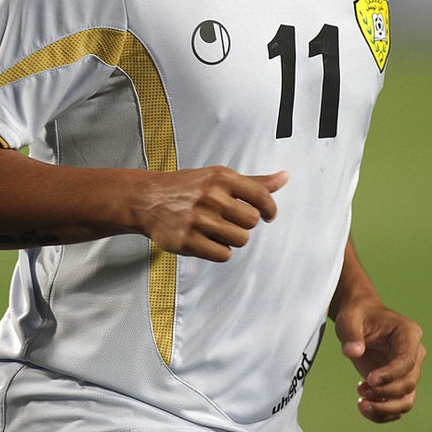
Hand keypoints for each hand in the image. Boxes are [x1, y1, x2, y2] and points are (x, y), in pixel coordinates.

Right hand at [133, 166, 288, 261]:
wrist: (147, 199)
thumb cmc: (188, 187)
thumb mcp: (219, 177)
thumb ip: (253, 182)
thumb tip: (284, 177)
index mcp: (221, 178)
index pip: (261, 196)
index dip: (269, 209)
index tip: (267, 215)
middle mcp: (210, 196)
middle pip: (251, 222)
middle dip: (244, 224)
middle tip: (229, 220)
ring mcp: (198, 219)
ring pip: (240, 240)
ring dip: (232, 239)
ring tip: (216, 230)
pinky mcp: (187, 241)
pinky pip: (223, 255)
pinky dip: (219, 251)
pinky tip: (207, 240)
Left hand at [334, 295, 425, 422]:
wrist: (359, 320)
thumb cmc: (357, 315)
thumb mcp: (350, 320)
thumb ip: (351, 335)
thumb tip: (352, 352)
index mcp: (409, 333)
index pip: (407, 360)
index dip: (391, 374)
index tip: (369, 380)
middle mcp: (415, 353)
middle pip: (408, 383)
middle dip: (384, 392)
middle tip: (360, 391)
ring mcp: (409, 370)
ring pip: (407, 400)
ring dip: (385, 407)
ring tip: (361, 404)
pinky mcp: (399, 383)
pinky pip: (397, 405)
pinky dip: (383, 413)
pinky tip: (364, 408)